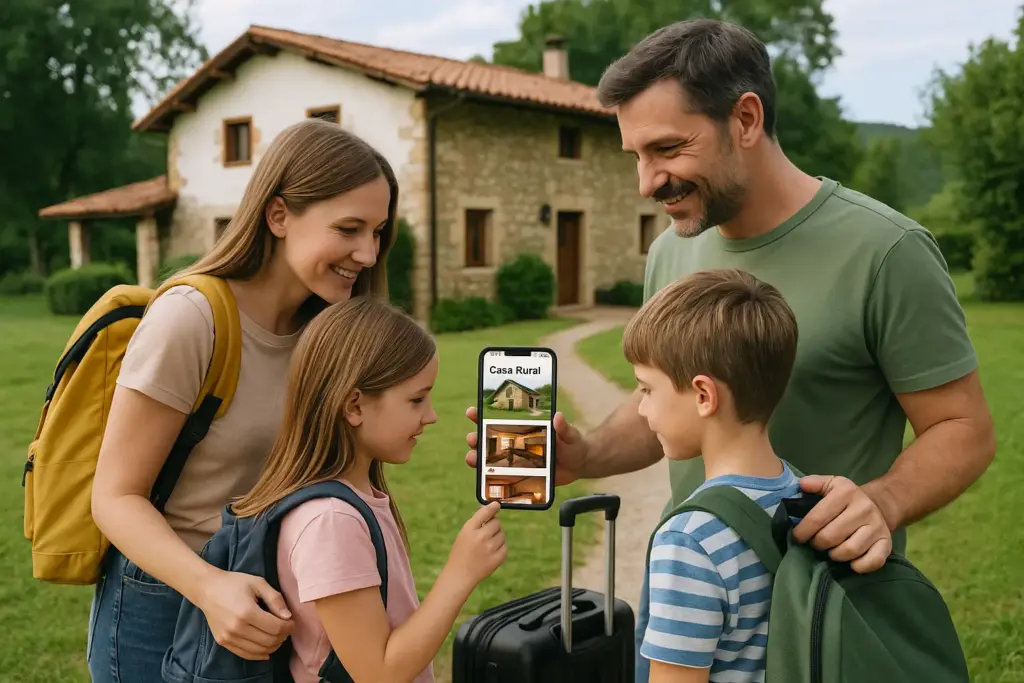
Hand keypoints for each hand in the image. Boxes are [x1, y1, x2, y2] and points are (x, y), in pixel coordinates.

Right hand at [197, 568, 294, 659]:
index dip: (288, 627)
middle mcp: (237, 628)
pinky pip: (246, 654)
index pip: (276, 628)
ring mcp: (229, 637)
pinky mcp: (223, 642)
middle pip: (269, 641)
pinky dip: (260, 654)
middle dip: (283, 636)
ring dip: (273, 646)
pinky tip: (267, 649)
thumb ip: (275, 599)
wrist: (207, 589)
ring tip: (278, 637)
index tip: (292, 622)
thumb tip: (288, 617)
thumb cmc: (234, 583)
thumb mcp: (258, 583)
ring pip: (259, 650)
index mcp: (247, 612)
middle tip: (286, 628)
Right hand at [444, 502, 506, 591]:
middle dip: (493, 526)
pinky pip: (505, 546)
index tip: (497, 505)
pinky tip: (491, 552)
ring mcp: (490, 548)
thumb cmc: (461, 552)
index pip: (484, 513)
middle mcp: (480, 537)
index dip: (492, 508)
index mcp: (469, 529)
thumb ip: (477, 522)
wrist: (460, 575)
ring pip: (502, 534)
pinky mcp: (498, 558)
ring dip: (497, 537)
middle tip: (485, 535)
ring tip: (486, 546)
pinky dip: (500, 547)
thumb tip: (492, 507)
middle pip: (496, 523)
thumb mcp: (464, 534)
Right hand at [464, 406, 587, 485]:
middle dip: (475, 438)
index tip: (472, 412)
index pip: (499, 420)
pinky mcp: (521, 476)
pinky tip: (485, 483)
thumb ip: (564, 427)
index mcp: (523, 428)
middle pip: (488, 440)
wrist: (580, 465)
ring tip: (472, 459)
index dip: (482, 415)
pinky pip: (503, 479)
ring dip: (478, 459)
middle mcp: (516, 443)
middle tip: (471, 439)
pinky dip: (492, 481)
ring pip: (490, 460)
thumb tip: (558, 416)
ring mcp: (516, 460)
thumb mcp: (570, 434)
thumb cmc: (573, 444)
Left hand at [793, 475, 892, 572]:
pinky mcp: (887, 543)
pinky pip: (873, 561)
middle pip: (831, 536)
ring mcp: (877, 527)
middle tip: (815, 543)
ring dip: (835, 555)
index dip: (803, 531)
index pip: (817, 517)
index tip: (797, 537)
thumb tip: (802, 485)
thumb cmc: (846, 498)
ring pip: (850, 550)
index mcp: (846, 492)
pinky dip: (859, 566)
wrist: (878, 504)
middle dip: (818, 544)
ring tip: (830, 551)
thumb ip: (815, 483)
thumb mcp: (832, 484)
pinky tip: (850, 562)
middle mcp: (864, 508)